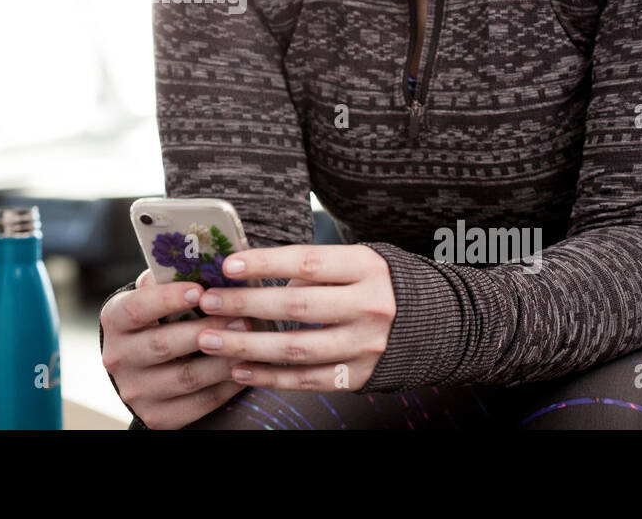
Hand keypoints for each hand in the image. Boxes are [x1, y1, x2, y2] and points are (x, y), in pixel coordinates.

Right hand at [100, 268, 248, 428]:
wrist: (141, 369)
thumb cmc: (157, 320)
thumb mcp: (152, 296)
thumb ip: (168, 280)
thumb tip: (201, 258)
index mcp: (115, 320)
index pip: (138, 307)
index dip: (169, 298)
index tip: (201, 289)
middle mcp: (118, 358)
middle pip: (165, 344)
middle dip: (208, 330)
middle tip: (242, 317)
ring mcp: (136, 392)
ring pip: (187, 377)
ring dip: (223, 359)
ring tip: (251, 342)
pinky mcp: (157, 417)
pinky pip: (199, 403)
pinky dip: (226, 386)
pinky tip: (246, 369)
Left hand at [192, 244, 395, 391]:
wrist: (433, 322)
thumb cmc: (378, 284)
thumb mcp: (356, 261)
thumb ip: (312, 268)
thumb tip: (252, 277)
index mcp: (366, 268)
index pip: (308, 262)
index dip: (266, 263)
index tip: (229, 266)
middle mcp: (370, 306)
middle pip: (298, 307)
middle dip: (246, 305)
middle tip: (208, 303)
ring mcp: (366, 345)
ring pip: (297, 349)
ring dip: (248, 346)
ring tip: (211, 339)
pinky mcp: (360, 376)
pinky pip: (307, 380)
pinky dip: (269, 377)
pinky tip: (239, 370)